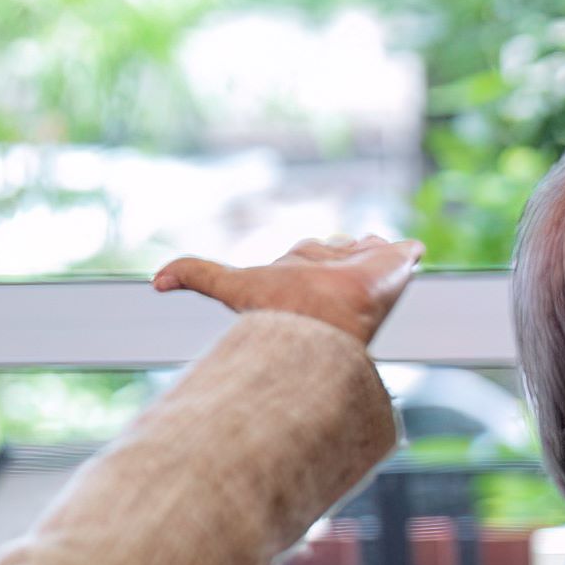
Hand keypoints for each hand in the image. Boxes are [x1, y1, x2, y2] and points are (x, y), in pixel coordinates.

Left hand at [153, 234, 422, 347]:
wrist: (328, 319)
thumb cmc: (283, 308)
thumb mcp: (232, 284)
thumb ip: (197, 274)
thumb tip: (154, 282)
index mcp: (301, 273)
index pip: (304, 256)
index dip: (306, 254)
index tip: (306, 253)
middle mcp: (334, 272)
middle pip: (337, 250)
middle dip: (341, 249)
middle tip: (349, 247)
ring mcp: (366, 268)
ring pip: (369, 250)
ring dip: (372, 248)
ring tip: (376, 245)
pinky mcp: (395, 263)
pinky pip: (407, 252)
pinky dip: (409, 252)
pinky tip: (411, 250)